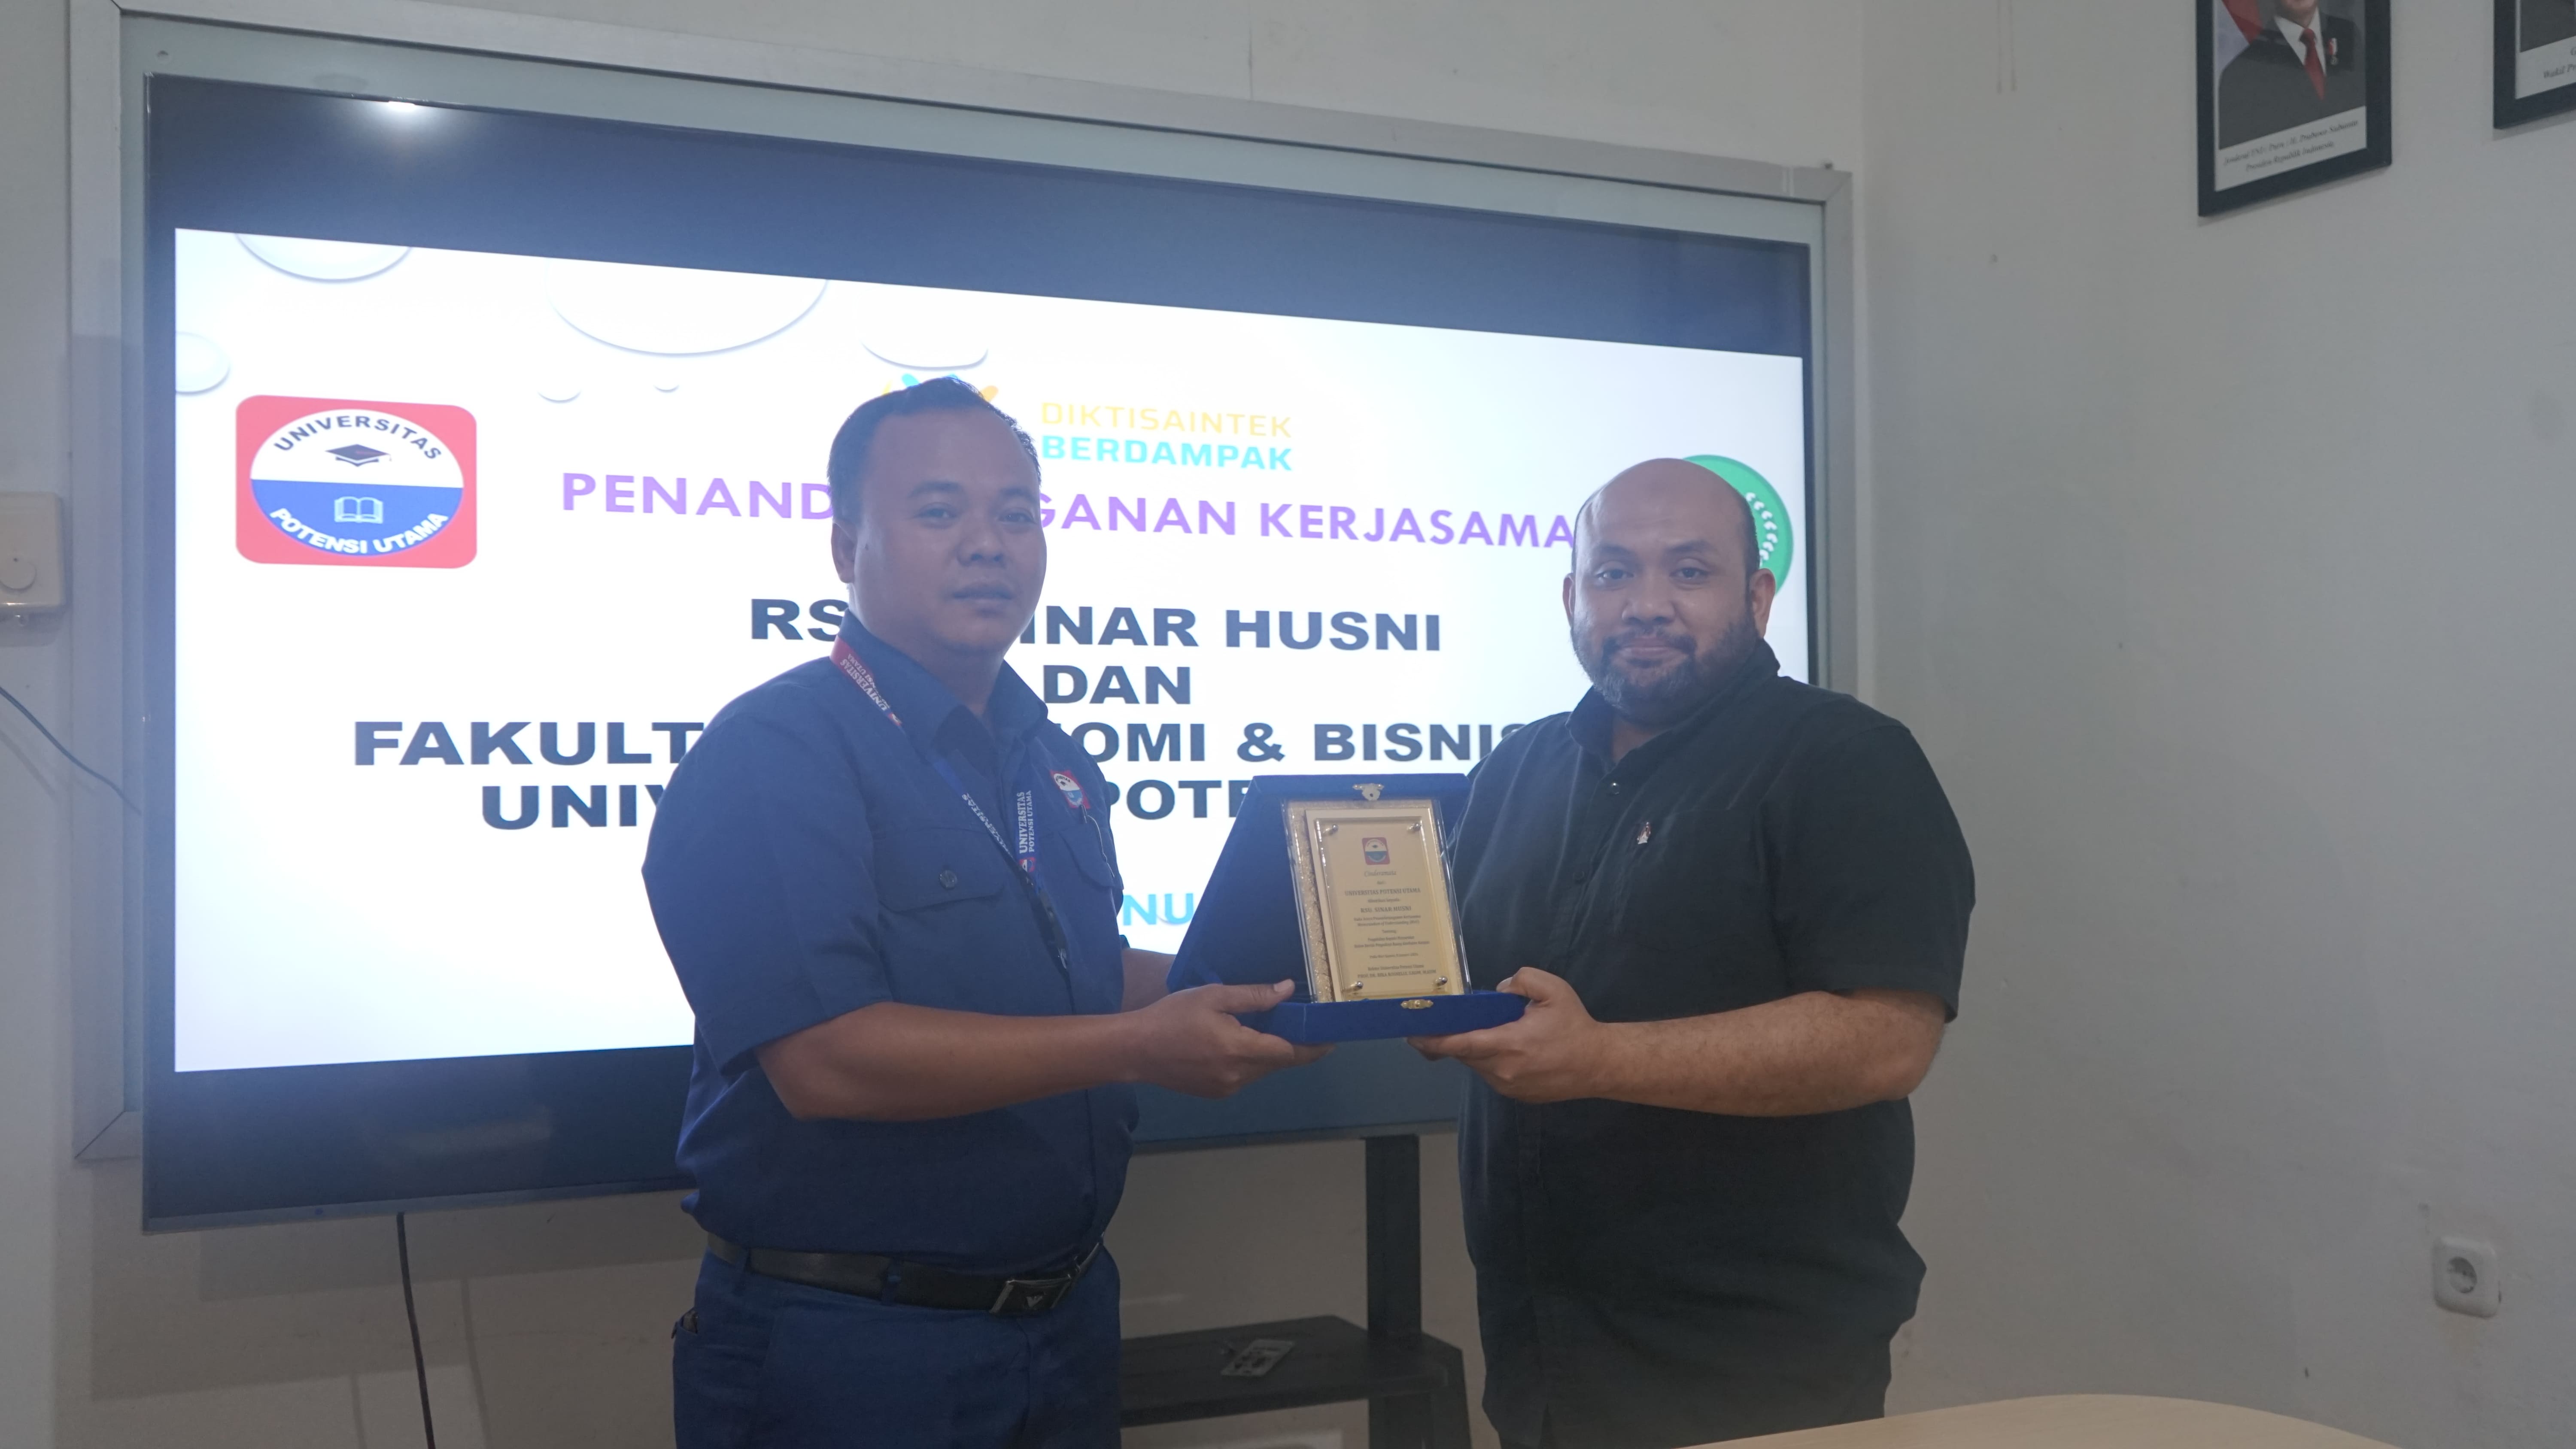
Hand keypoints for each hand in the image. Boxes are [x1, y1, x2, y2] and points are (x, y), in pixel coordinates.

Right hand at [1126, 981, 1329, 1096]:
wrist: (1135, 1050)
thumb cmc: (1172, 1017)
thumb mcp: (1213, 996)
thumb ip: (1254, 996)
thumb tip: (1287, 990)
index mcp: (1240, 1050)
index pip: (1290, 1052)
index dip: (1313, 1046)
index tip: (1331, 1038)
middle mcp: (1238, 1076)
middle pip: (1279, 1062)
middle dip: (1292, 1045)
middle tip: (1299, 1023)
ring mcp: (1227, 1088)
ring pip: (1261, 1070)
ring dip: (1268, 1052)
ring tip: (1263, 1028)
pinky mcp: (1216, 1093)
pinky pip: (1244, 1077)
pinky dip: (1249, 1061)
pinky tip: (1236, 1043)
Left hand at [1409, 967, 1609, 1102]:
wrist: (1599, 1064)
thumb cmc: (1575, 1026)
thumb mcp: (1552, 990)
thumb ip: (1520, 979)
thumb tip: (1497, 991)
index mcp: (1509, 1044)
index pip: (1460, 1044)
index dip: (1433, 1040)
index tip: (1412, 1034)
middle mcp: (1503, 1070)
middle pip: (1464, 1053)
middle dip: (1453, 1038)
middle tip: (1445, 1021)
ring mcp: (1508, 1086)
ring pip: (1477, 1064)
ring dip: (1475, 1048)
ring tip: (1489, 1030)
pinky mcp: (1515, 1095)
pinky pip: (1491, 1074)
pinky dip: (1490, 1060)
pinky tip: (1505, 1047)